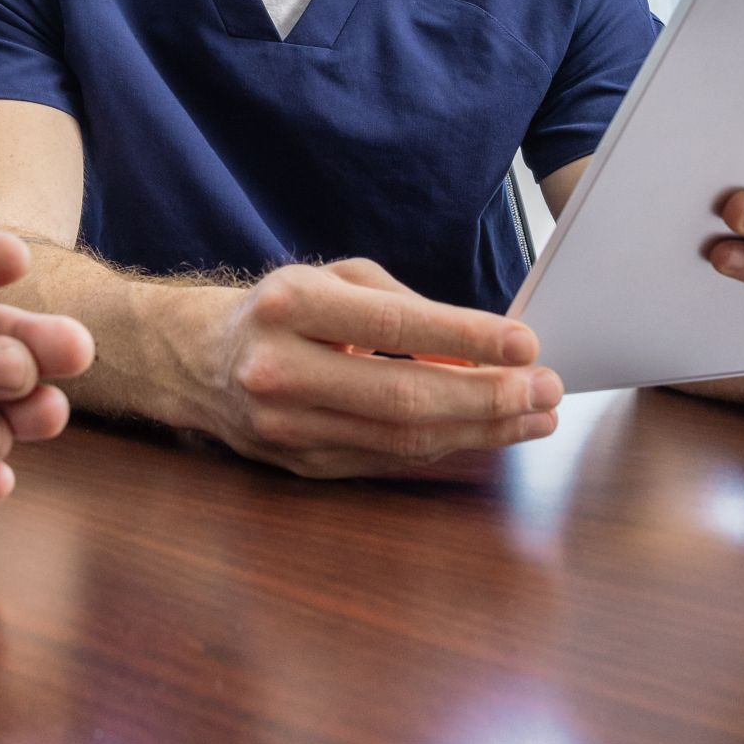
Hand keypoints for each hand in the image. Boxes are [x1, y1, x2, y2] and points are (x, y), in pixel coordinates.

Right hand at [180, 259, 561, 478]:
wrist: (197, 360)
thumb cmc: (281, 309)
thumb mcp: (333, 278)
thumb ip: (404, 307)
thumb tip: (485, 348)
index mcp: (290, 305)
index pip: (393, 326)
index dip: (465, 338)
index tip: (525, 344)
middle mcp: (281, 369)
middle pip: (403, 395)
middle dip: (488, 396)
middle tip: (546, 391)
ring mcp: (287, 426)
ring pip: (401, 438)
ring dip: (479, 429)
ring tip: (533, 416)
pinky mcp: (300, 464)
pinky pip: (388, 458)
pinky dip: (444, 446)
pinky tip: (485, 432)